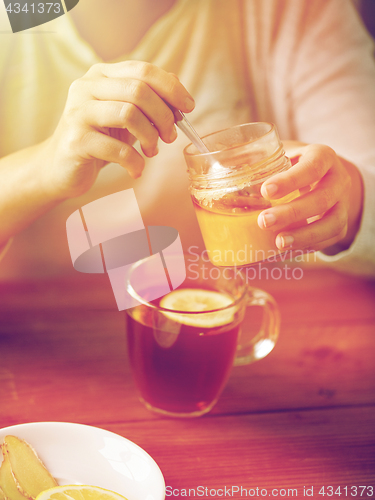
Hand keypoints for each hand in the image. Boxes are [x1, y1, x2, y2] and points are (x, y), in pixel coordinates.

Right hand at [41, 61, 194, 198]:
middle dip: (164, 116)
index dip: (171, 88)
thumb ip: (147, 100)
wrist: (61, 167)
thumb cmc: (99, 139)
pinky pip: (117, 149)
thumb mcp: (124, 115)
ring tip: (151, 152)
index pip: (143, 70)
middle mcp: (87, 87)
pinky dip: (134, 162)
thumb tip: (178, 89)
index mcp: (101, 76)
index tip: (188, 108)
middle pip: (139, 90)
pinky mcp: (76, 141)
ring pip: (129, 114)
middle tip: (170, 136)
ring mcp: (79, 113)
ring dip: (150, 138)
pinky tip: (137, 169)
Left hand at [257, 143, 363, 252]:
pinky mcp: (339, 225)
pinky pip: (328, 239)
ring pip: (331, 223)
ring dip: (304, 236)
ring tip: (278, 243)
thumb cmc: (294, 164)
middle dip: (292, 212)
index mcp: (322, 157)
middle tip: (264, 221)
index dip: (291, 180)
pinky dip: (308, 246)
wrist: (325, 177)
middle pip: (322, 198)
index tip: (266, 191)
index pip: (312, 166)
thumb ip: (258, 159)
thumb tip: (214, 165)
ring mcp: (342, 204)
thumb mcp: (281, 154)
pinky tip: (287, 249)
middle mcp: (337, 179)